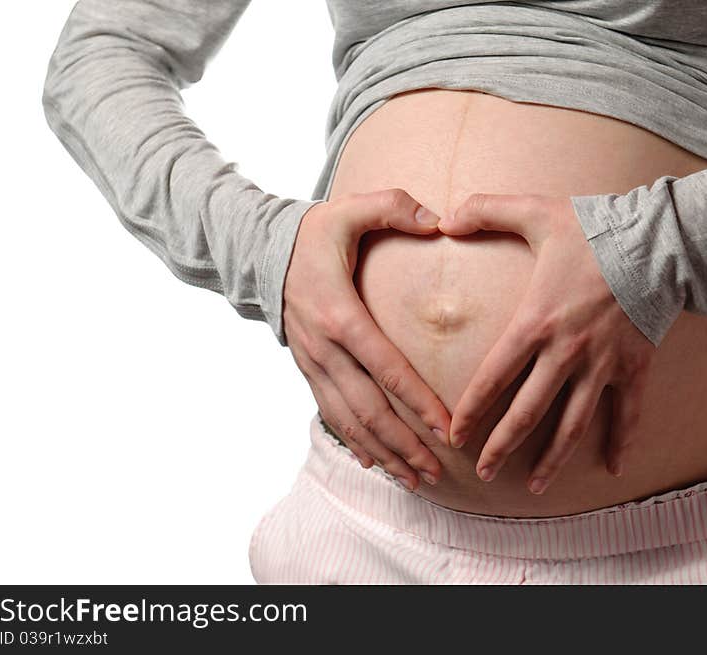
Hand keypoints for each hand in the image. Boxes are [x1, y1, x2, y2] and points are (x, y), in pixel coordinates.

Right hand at [283, 188, 450, 490]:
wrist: (261, 251)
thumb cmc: (314, 233)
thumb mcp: (350, 209)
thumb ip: (394, 207)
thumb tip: (439, 221)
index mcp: (341, 315)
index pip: (386, 368)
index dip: (417, 401)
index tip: (446, 428)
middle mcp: (325, 349)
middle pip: (369, 408)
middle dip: (404, 443)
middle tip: (436, 470)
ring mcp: (313, 364)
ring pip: (350, 421)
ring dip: (383, 452)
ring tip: (415, 478)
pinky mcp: (307, 369)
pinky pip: (331, 414)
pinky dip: (354, 441)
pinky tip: (375, 463)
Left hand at [436, 193, 656, 493]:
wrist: (661, 240)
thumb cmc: (595, 228)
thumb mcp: (536, 212)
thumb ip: (487, 211)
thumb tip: (444, 218)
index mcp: (535, 323)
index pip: (493, 378)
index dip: (471, 410)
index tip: (455, 435)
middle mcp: (566, 353)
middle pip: (528, 413)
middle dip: (502, 447)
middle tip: (484, 472)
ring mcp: (603, 366)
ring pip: (573, 424)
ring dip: (552, 459)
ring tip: (534, 486)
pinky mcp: (635, 368)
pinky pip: (628, 414)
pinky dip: (622, 441)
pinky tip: (613, 469)